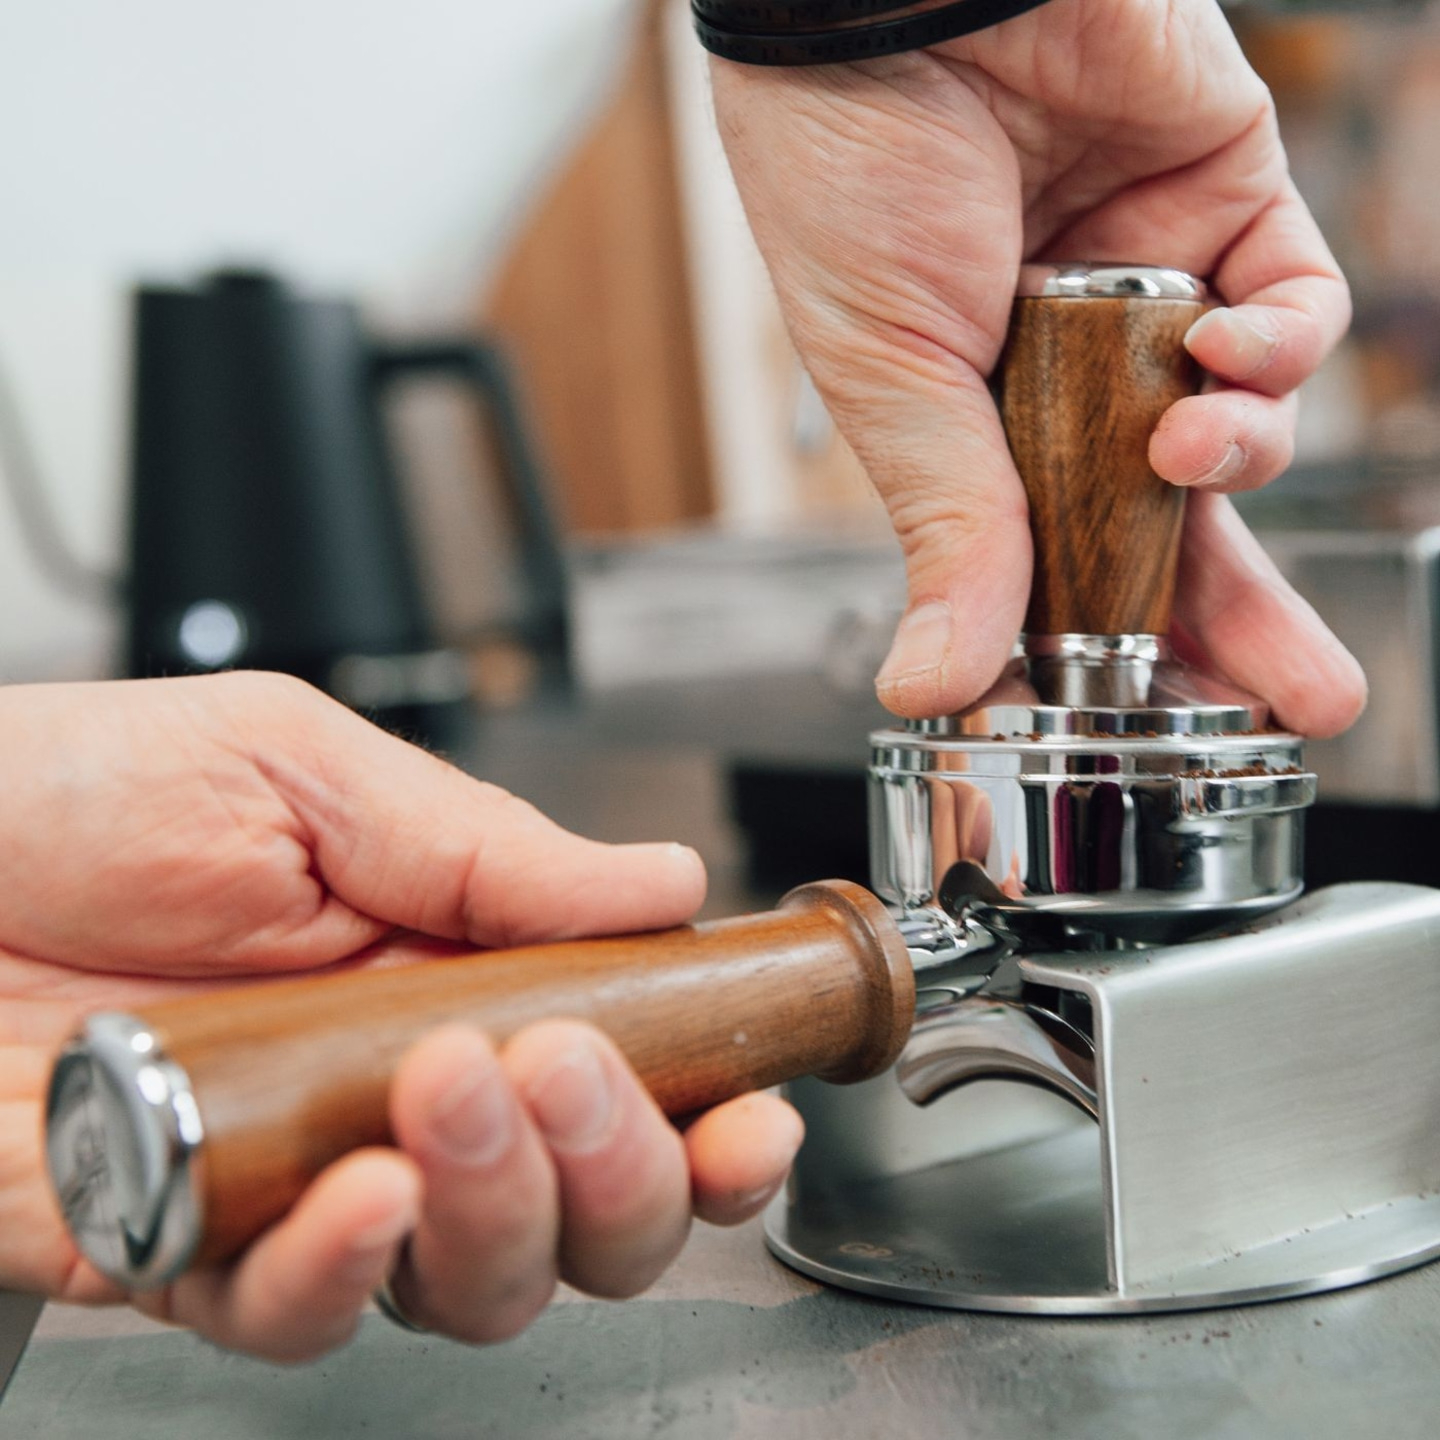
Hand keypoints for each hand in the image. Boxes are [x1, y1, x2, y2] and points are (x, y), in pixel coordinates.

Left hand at [0, 673, 801, 1360]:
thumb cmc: (78, 790)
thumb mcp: (300, 768)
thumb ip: (486, 844)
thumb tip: (663, 883)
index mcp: (458, 981)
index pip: (628, 1083)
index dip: (710, 1120)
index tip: (753, 1107)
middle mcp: (400, 1102)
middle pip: (579, 1217)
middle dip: (618, 1168)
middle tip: (571, 1070)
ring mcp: (297, 1186)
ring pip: (467, 1284)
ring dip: (500, 1212)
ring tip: (455, 1091)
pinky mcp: (179, 1249)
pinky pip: (290, 1315)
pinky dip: (341, 1274)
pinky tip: (360, 1196)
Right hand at [711, 0, 1364, 735]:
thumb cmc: (846, 173)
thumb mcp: (893, 386)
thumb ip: (949, 532)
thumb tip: (933, 687)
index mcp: (978, 426)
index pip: (1066, 557)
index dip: (1118, 639)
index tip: (1161, 717)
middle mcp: (1072, 373)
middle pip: (1180, 521)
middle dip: (1246, 614)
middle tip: (1308, 697)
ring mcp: (1152, 293)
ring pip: (1247, 424)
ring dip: (1235, 459)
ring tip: (1184, 451)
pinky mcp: (1225, 200)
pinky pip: (1295, 305)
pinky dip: (1278, 344)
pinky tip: (1223, 344)